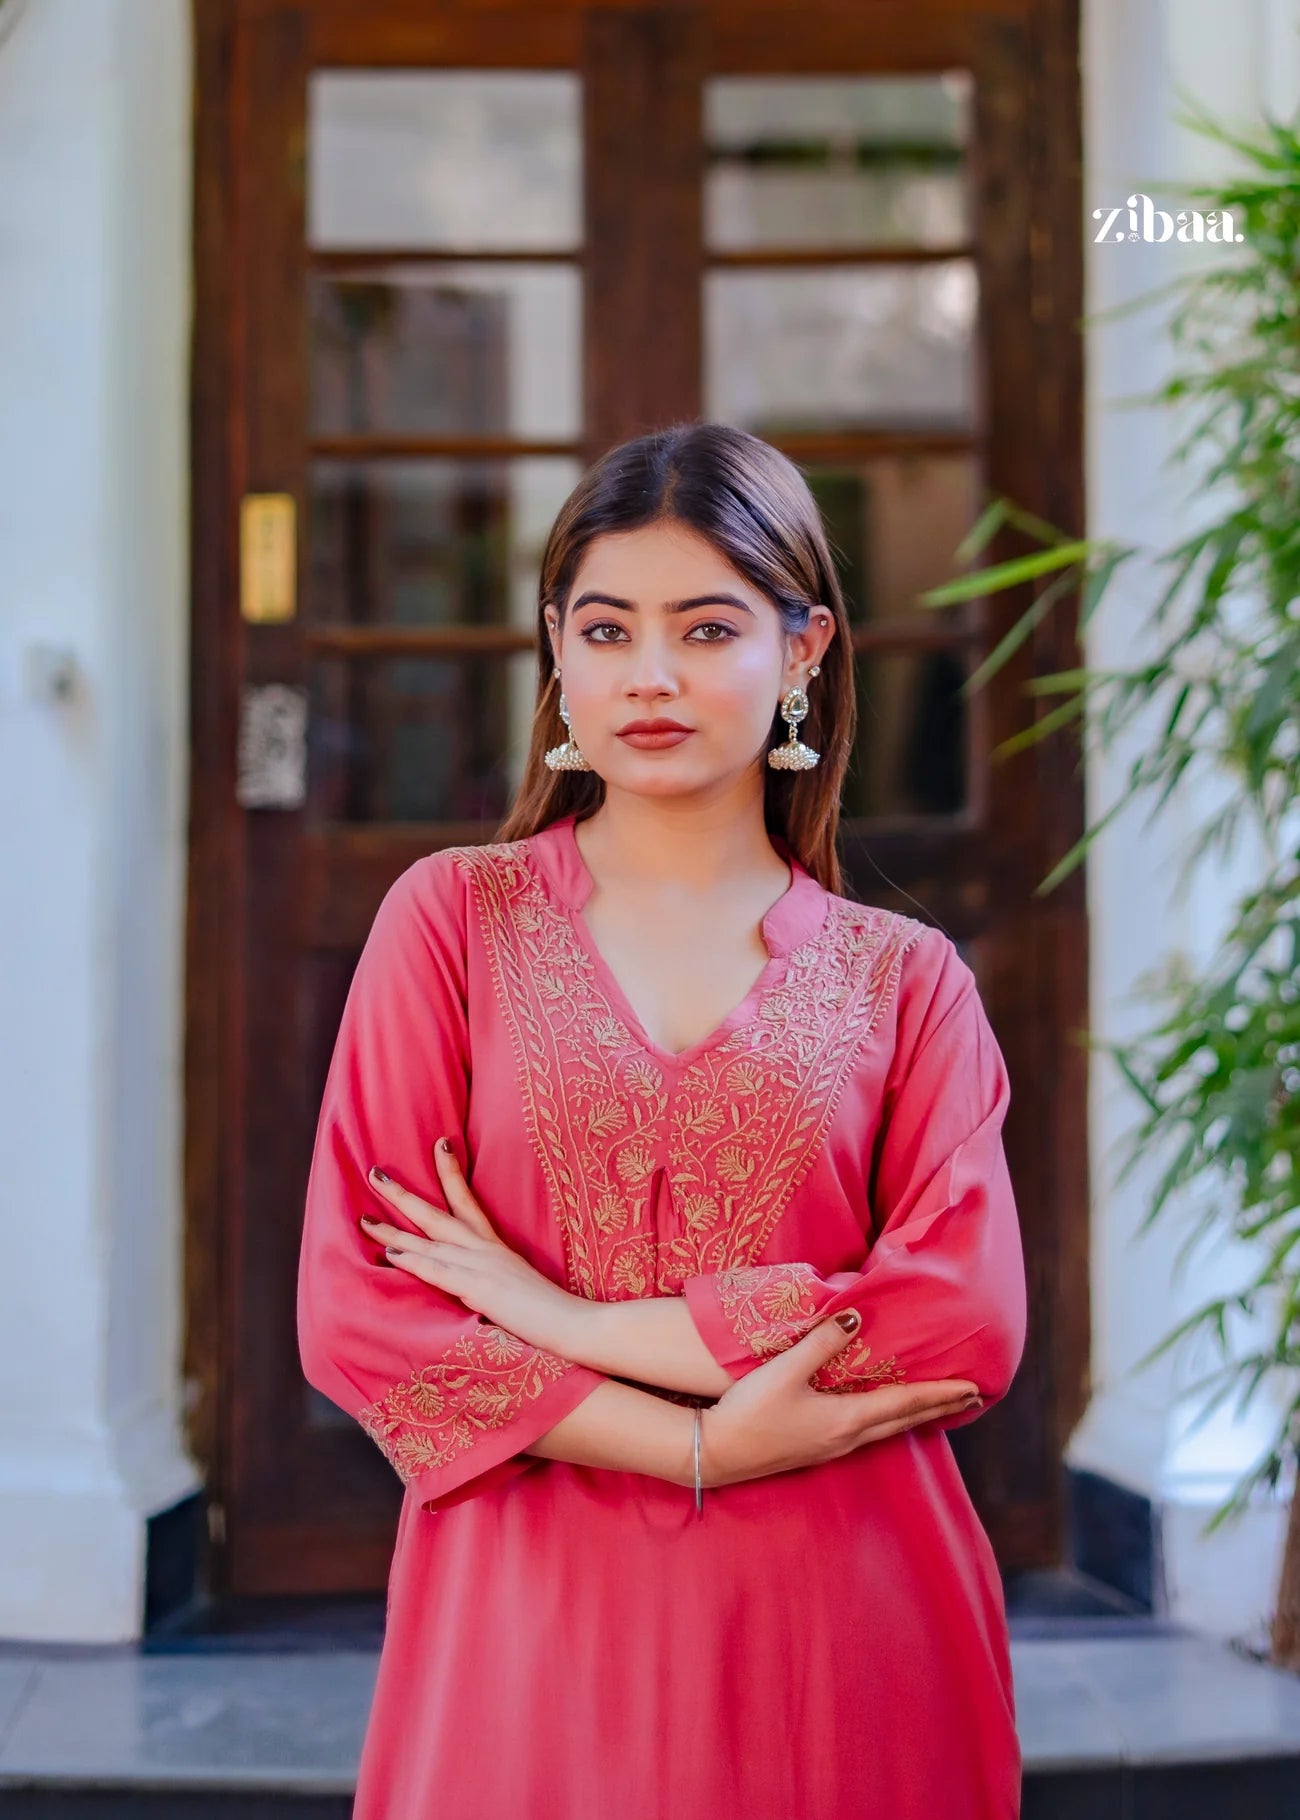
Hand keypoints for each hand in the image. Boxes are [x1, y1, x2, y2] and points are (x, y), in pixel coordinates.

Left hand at [360, 1141, 586, 1356]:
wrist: (574, 1323)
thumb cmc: (550, 1312)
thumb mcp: (519, 1286)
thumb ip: (497, 1277)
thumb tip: (476, 1282)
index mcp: (496, 1248)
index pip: (468, 1202)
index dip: (450, 1174)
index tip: (439, 1143)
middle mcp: (486, 1250)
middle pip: (438, 1214)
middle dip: (404, 1195)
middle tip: (374, 1173)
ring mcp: (482, 1267)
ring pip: (430, 1241)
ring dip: (394, 1229)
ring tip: (364, 1218)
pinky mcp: (480, 1289)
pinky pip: (440, 1271)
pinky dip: (415, 1261)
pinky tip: (392, 1253)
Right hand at [696, 1313, 981, 1487]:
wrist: (715, 1452)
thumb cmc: (749, 1410)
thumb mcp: (785, 1370)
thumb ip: (822, 1342)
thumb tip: (858, 1318)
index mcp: (846, 1418)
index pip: (905, 1403)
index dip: (941, 1394)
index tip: (975, 1388)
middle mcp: (847, 1437)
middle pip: (904, 1421)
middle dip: (939, 1408)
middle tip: (971, 1397)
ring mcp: (831, 1447)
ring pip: (887, 1430)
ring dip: (915, 1416)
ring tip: (936, 1406)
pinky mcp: (816, 1449)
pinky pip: (867, 1433)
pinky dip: (889, 1422)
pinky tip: (882, 1416)